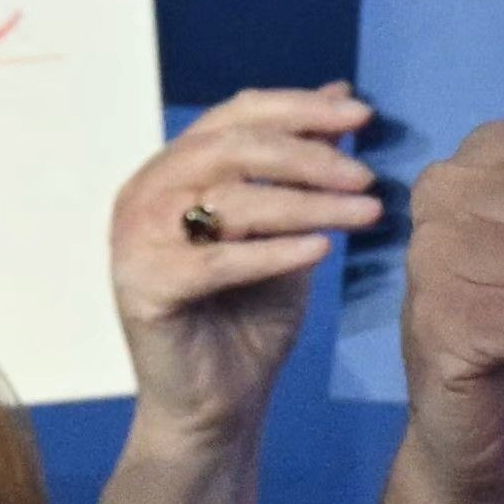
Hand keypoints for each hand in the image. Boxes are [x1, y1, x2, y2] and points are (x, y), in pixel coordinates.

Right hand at [108, 83, 382, 438]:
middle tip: (366, 174)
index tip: (362, 115)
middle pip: (232, 147)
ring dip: (308, 202)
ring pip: (231, 200)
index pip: (235, 116)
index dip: (299, 109)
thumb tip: (339, 94)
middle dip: (309, 155)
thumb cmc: (247, 322)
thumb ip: (303, 167)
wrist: (214, 409)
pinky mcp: (145, 287)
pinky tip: (323, 250)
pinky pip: (220, 261)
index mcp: (172, 170)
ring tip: (367, 211)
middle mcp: (145, 194)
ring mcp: (136, 239)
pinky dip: (275, 252)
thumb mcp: (289, 229)